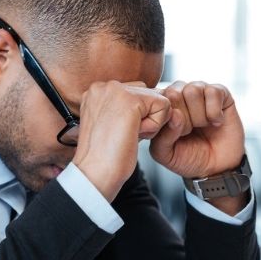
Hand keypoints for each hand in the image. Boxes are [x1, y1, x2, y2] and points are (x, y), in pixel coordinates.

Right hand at [72, 81, 171, 200]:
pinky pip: (164, 107)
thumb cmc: (104, 158)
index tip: (119, 133)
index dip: (137, 117)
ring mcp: (116, 90)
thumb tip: (157, 100)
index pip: (135, 92)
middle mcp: (104, 86)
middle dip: (145, 117)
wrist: (95, 173)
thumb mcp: (112, 125)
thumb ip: (126, 110)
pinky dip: (155, 126)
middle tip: (125, 136)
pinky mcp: (131, 100)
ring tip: (128, 136)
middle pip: (147, 93)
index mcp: (97, 91)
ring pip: (157, 99)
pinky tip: (135, 135)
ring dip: (151, 122)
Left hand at [149, 81, 245, 178]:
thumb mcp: (166, 154)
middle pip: (174, 93)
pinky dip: (214, 113)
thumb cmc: (188, 157)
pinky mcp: (220, 92)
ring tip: (202, 126)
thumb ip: (162, 136)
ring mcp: (199, 90)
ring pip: (193, 90)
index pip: (156, 100)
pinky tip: (216, 122)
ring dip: (199, 115)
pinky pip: (213, 92)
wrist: (217, 166)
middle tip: (189, 132)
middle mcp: (178, 93)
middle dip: (183, 118)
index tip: (174, 136)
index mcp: (161, 106)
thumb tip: (174, 114)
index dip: (166, 120)